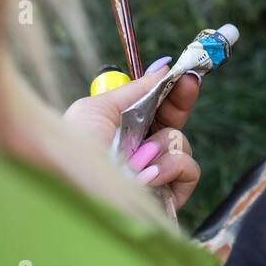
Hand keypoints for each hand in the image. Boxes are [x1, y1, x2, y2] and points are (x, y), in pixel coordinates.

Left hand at [63, 57, 202, 209]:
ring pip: (182, 143)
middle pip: (175, 121)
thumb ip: (134, 89)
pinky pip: (190, 169)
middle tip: (189, 81)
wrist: (74, 192)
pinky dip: (172, 166)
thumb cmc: (74, 152)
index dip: (170, 89)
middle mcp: (140, 153)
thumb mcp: (96, 109)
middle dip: (182, 99)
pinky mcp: (169, 196)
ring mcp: (156, 175)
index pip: (155, 108)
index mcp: (121, 132)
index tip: (182, 73)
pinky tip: (149, 176)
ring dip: (164, 143)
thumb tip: (163, 68)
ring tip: (138, 159)